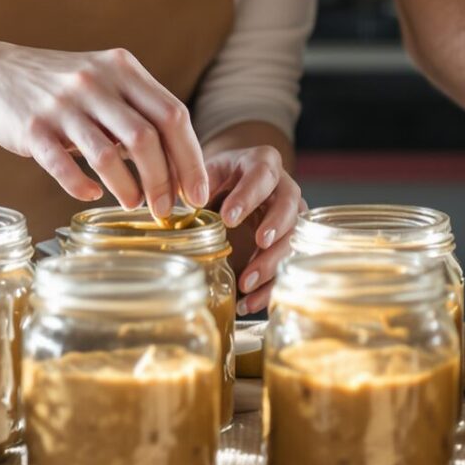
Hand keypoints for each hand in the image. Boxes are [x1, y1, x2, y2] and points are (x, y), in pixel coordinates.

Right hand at [0, 40, 208, 222]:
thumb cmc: (60, 87)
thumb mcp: (104, 82)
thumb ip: (137, 113)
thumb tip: (179, 166)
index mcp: (123, 69)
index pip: (173, 114)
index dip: (191, 158)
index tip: (197, 192)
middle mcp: (96, 82)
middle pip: (147, 137)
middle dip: (164, 180)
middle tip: (166, 209)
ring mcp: (63, 104)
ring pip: (108, 154)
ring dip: (128, 188)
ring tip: (134, 205)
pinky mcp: (33, 127)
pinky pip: (62, 165)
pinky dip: (81, 186)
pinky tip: (90, 194)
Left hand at [205, 145, 304, 313]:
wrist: (237, 182)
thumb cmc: (221, 177)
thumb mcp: (208, 171)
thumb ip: (195, 185)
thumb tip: (171, 211)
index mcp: (263, 163)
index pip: (262, 175)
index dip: (248, 196)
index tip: (229, 217)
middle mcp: (285, 187)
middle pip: (289, 206)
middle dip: (275, 227)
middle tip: (258, 244)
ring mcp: (293, 216)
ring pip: (294, 239)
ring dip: (272, 263)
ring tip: (247, 284)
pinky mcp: (291, 242)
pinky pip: (287, 265)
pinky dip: (269, 287)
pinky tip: (249, 302)